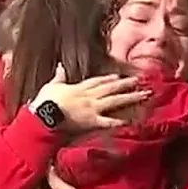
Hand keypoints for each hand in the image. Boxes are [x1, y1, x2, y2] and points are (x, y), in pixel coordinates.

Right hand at [31, 64, 152, 132]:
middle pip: (110, 88)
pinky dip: (119, 121)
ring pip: (114, 101)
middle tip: (139, 81)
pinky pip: (108, 121)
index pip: (97, 81)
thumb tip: (60, 66)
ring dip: (130, 97)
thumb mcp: (51, 85)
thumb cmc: (45, 101)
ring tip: (143, 95)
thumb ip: (59, 77)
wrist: (43, 115)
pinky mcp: (91, 122)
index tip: (119, 76)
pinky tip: (130, 121)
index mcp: (79, 88)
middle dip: (125, 84)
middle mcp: (89, 96)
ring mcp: (92, 108)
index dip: (109, 78)